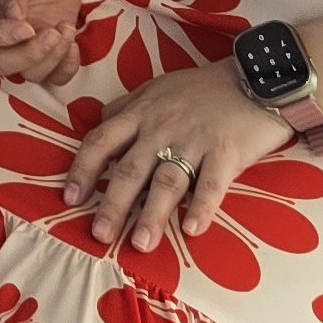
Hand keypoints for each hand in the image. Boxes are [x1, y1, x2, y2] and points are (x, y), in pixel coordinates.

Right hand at [0, 0, 87, 89]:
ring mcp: (20, 42)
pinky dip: (64, 69)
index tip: (27, 27)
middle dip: (29, 55)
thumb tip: (13, 15)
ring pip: (27, 73)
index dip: (0, 36)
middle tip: (54, 32)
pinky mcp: (44, 48)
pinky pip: (51, 76)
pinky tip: (73, 44)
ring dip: (50, 59)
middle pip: (0, 62)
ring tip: (67, 29)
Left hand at [66, 57, 288, 250]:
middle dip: (112, 204)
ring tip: (141, 244)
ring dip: (153, 214)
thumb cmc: (202, 88)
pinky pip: (212, 183)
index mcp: (141, 113)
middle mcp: (161, 128)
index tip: (69, 197)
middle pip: (130, 169)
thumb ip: (127, 106)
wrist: (254, 78)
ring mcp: (194, 140)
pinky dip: (202, 207)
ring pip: (167, 181)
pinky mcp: (226, 152)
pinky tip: (192, 230)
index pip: (102, 141)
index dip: (83, 169)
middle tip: (99, 234)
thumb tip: (100, 122)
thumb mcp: (156, 88)